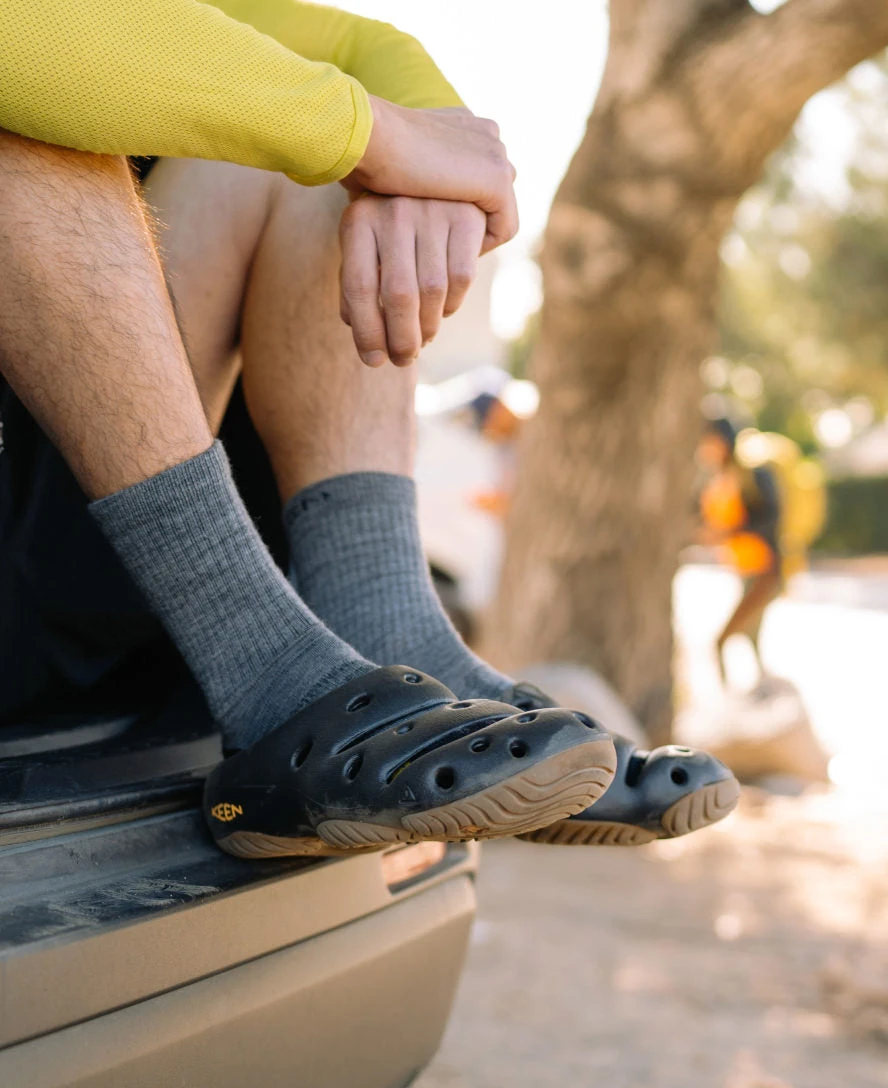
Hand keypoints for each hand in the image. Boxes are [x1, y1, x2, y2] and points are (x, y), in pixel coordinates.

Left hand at [339, 195, 485, 366]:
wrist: (428, 171)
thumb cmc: (385, 224)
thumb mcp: (363, 246)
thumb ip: (357, 288)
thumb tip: (370, 345)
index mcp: (359, 220)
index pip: (359, 288)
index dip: (367, 332)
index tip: (373, 361)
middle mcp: (394, 211)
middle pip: (399, 295)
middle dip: (402, 339)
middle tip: (403, 360)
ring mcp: (433, 210)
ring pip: (433, 291)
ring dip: (429, 327)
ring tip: (422, 340)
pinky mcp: (467, 216)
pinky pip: (462, 277)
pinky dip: (452, 304)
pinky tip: (443, 310)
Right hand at [343, 98, 517, 253]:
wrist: (367, 137)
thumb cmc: (362, 155)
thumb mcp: (393, 164)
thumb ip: (412, 174)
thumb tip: (402, 195)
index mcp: (461, 125)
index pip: (477, 173)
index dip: (460, 208)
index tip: (434, 235)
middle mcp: (484, 134)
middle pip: (494, 193)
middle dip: (474, 227)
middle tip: (445, 256)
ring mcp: (493, 153)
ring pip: (500, 212)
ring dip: (476, 241)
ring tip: (448, 264)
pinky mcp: (495, 178)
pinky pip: (504, 227)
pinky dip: (482, 248)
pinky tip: (454, 261)